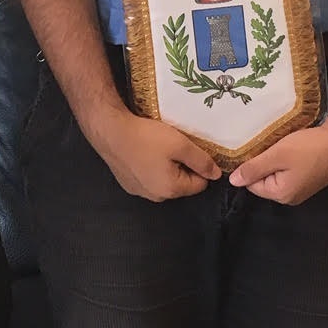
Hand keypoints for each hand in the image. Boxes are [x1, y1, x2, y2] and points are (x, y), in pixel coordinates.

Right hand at [90, 110, 220, 201]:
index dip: (200, 165)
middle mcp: (155, 196)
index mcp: (171, 190)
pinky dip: (150, 167)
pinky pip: (148, 178)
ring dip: (166, 167)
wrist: (110, 131)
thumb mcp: (181, 144)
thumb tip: (216, 175)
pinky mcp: (127, 183)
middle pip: (181, 184)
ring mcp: (139, 191)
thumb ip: (202, 161)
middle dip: (182, 167)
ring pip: (164, 180)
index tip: (191, 149)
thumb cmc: (146, 137)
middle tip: (174, 145)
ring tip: (158, 147)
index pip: (200, 184)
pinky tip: (143, 151)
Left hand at [229, 120, 327, 205]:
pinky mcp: (310, 179)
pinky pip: (289, 172)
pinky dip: (287, 160)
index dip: (250, 165)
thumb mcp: (278, 155)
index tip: (253, 147)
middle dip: (263, 162)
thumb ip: (254, 168)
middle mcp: (291, 197)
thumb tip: (233, 181)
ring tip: (279, 144)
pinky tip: (292, 147)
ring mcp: (302, 189)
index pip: (252, 183)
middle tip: (268, 144)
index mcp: (281, 194)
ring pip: (277, 174)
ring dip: (275, 160)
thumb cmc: (311, 148)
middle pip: (264, 180)